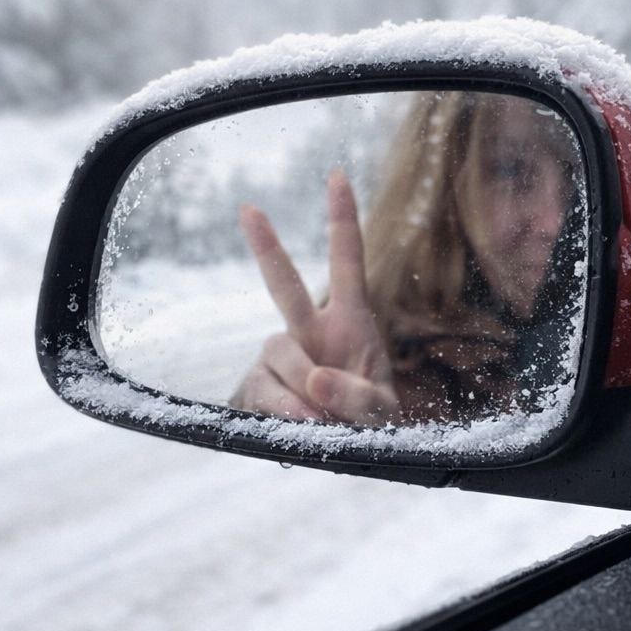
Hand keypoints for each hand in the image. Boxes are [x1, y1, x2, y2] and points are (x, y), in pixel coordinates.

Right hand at [231, 169, 400, 425]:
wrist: (345, 455)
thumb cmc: (371, 423)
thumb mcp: (381, 412)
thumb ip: (358, 397)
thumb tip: (316, 380)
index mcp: (350, 321)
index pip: (347, 262)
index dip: (342, 219)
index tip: (337, 175)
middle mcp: (311, 331)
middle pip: (284, 286)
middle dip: (267, 248)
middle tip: (249, 209)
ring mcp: (282, 358)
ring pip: (279, 352)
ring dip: (303, 386)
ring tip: (325, 419)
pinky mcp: (259, 387)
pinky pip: (264, 390)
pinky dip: (285, 410)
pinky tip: (304, 425)